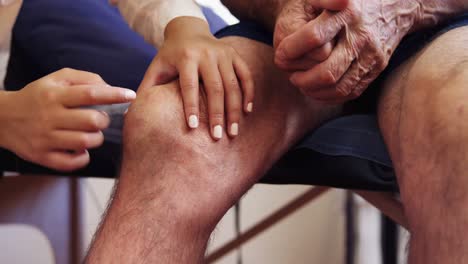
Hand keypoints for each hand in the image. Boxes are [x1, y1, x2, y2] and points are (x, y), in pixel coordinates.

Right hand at [0, 68, 135, 170]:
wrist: (3, 118)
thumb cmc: (38, 96)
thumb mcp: (56, 79)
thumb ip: (85, 79)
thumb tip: (110, 88)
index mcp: (55, 94)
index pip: (90, 93)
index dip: (114, 94)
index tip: (131, 95)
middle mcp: (50, 116)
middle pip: (91, 121)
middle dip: (103, 120)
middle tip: (100, 120)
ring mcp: (45, 138)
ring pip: (85, 142)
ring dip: (96, 139)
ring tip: (92, 134)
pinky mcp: (42, 156)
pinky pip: (71, 162)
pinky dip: (83, 157)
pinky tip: (82, 149)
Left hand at [139, 17, 253, 139]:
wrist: (188, 30)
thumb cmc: (170, 56)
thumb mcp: (156, 67)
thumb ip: (147, 88)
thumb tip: (130, 114)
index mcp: (185, 57)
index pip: (189, 85)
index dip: (192, 106)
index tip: (194, 128)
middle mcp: (207, 54)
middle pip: (215, 87)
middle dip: (218, 114)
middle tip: (219, 137)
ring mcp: (224, 54)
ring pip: (233, 85)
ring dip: (235, 110)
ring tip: (234, 131)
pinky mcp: (235, 55)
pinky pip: (246, 76)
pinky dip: (248, 94)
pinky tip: (247, 112)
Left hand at [275, 0, 416, 102]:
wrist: (392, 4)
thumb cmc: (344, 1)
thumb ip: (313, 3)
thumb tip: (292, 28)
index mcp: (347, 12)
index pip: (314, 37)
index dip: (291, 50)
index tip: (280, 54)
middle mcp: (362, 35)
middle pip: (327, 71)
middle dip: (302, 79)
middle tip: (291, 75)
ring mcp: (372, 55)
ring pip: (338, 87)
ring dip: (313, 90)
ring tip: (301, 82)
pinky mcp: (377, 68)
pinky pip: (350, 92)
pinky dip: (328, 96)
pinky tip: (315, 88)